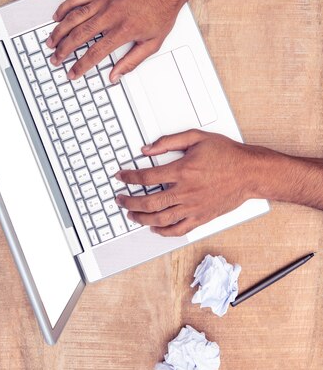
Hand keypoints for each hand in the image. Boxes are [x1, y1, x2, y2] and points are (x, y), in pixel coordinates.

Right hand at [46, 0, 188, 80]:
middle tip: (55, 59)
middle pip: (79, 36)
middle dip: (63, 50)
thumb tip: (116, 76)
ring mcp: (104, 0)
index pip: (95, 53)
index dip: (80, 66)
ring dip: (59, 31)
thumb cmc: (162, 10)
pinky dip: (65, 7)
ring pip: (74, 17)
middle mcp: (110, 15)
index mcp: (122, 31)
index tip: (72, 73)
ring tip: (51, 41)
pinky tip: (57, 16)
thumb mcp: (153, 43)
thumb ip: (132, 61)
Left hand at [114, 129, 272, 236]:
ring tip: (132, 215)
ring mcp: (194, 207)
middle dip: (129, 202)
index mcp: (182, 170)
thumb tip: (147, 149)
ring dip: (142, 218)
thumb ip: (169, 141)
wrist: (249, 172)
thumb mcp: (196, 137)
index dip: (129, 178)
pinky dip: (164, 231)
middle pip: (149, 202)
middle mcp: (186, 191)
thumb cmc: (226, 154)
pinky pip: (179, 229)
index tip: (121, 177)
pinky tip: (155, 228)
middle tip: (120, 200)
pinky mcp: (202, 217)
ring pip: (161, 218)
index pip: (147, 177)